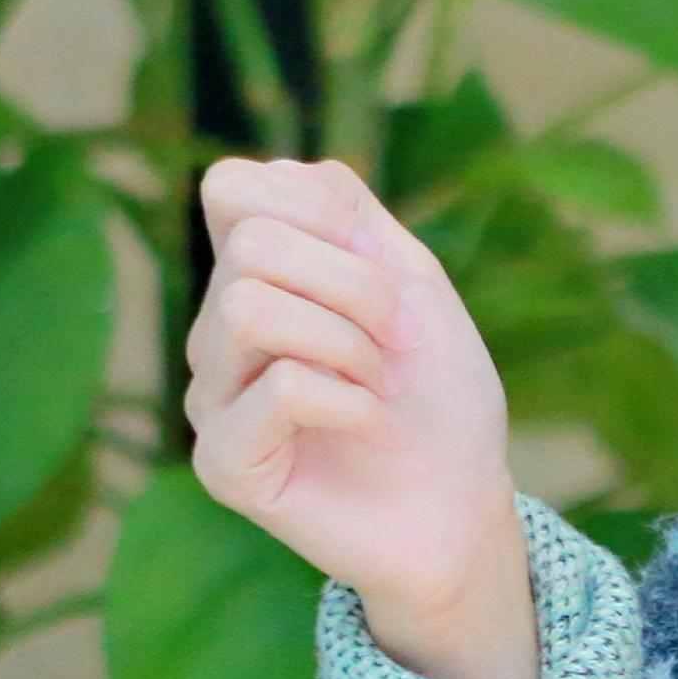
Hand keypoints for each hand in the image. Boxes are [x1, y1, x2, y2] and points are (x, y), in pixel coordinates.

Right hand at [188, 156, 535, 678]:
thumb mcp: (411, 278)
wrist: (464, 504)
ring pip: (248, 306)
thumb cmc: (439, 395)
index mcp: (254, 279)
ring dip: (348, 341)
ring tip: (377, 384)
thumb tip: (270, 174)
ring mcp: (212, 397)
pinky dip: (346, 398)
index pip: (231, 188)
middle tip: (394, 343)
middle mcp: (218, 332)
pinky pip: (276, 387)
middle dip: (353, 283)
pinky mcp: (223, 464)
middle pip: (250, 243)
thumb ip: (344, 212)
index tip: (380, 270)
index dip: (319, 212)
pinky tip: (367, 426)